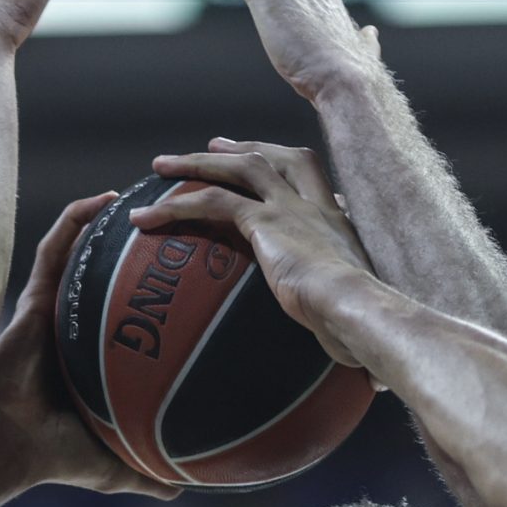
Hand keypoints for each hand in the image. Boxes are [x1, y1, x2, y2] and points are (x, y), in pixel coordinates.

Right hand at [0, 194, 181, 500]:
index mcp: (92, 354)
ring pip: (83, 249)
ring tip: (146, 191)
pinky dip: (75, 222)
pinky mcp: (31, 299)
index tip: (190, 264)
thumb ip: (148, 474)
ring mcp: (52, 307)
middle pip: (110, 271)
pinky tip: (103, 200)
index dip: (154, 287)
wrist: (8, 448)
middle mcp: (74, 324)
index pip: (127, 311)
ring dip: (108, 218)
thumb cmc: (51, 458)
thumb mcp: (112, 465)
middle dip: (139, 240)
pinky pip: (54, 249)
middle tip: (178, 213)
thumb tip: (186, 489)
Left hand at [131, 140, 378, 375]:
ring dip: (197, 164)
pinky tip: (145, 219)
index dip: (281, 161)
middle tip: (211, 146)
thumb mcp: (355, 307)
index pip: (309, 174)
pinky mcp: (264, 221)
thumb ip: (345, 311)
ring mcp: (289, 207)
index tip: (262, 159)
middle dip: (239, 149)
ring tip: (162, 166)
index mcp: (336, 220)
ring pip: (238, 168)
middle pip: (273, 158)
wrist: (358, 306)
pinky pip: (211, 202)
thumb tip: (361, 359)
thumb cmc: (361, 321)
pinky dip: (173, 207)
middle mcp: (314, 204)